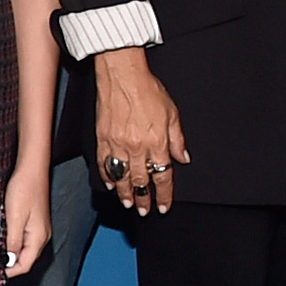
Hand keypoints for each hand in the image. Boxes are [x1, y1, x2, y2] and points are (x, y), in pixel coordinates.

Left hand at [3, 160, 50, 276]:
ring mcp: (38, 229)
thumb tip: (8, 260)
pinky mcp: (33, 222)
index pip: (25, 265)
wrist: (31, 169)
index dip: (10, 272)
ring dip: (10, 254)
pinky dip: (12, 243)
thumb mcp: (14, 217)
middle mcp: (41, 236)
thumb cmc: (24, 189)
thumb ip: (12, 240)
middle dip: (9, 265)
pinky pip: (23, 239)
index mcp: (39, 237)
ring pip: (24, 250)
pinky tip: (1, 240)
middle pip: (25, 259)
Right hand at [91, 47, 187, 215]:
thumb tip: (183, 157)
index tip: (163, 205)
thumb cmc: (147, 89)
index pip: (162, 176)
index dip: (163, 194)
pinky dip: (107, 176)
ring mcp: (117, 144)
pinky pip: (104, 164)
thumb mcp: (172, 113)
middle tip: (144, 210)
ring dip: (125, 193)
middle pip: (141, 181)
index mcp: (156, 141)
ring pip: (121, 177)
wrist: (122, 75)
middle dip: (144, 198)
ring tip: (128, 203)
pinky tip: (111, 184)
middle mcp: (136, 147)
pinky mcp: (102, 138)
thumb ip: (177, 138)